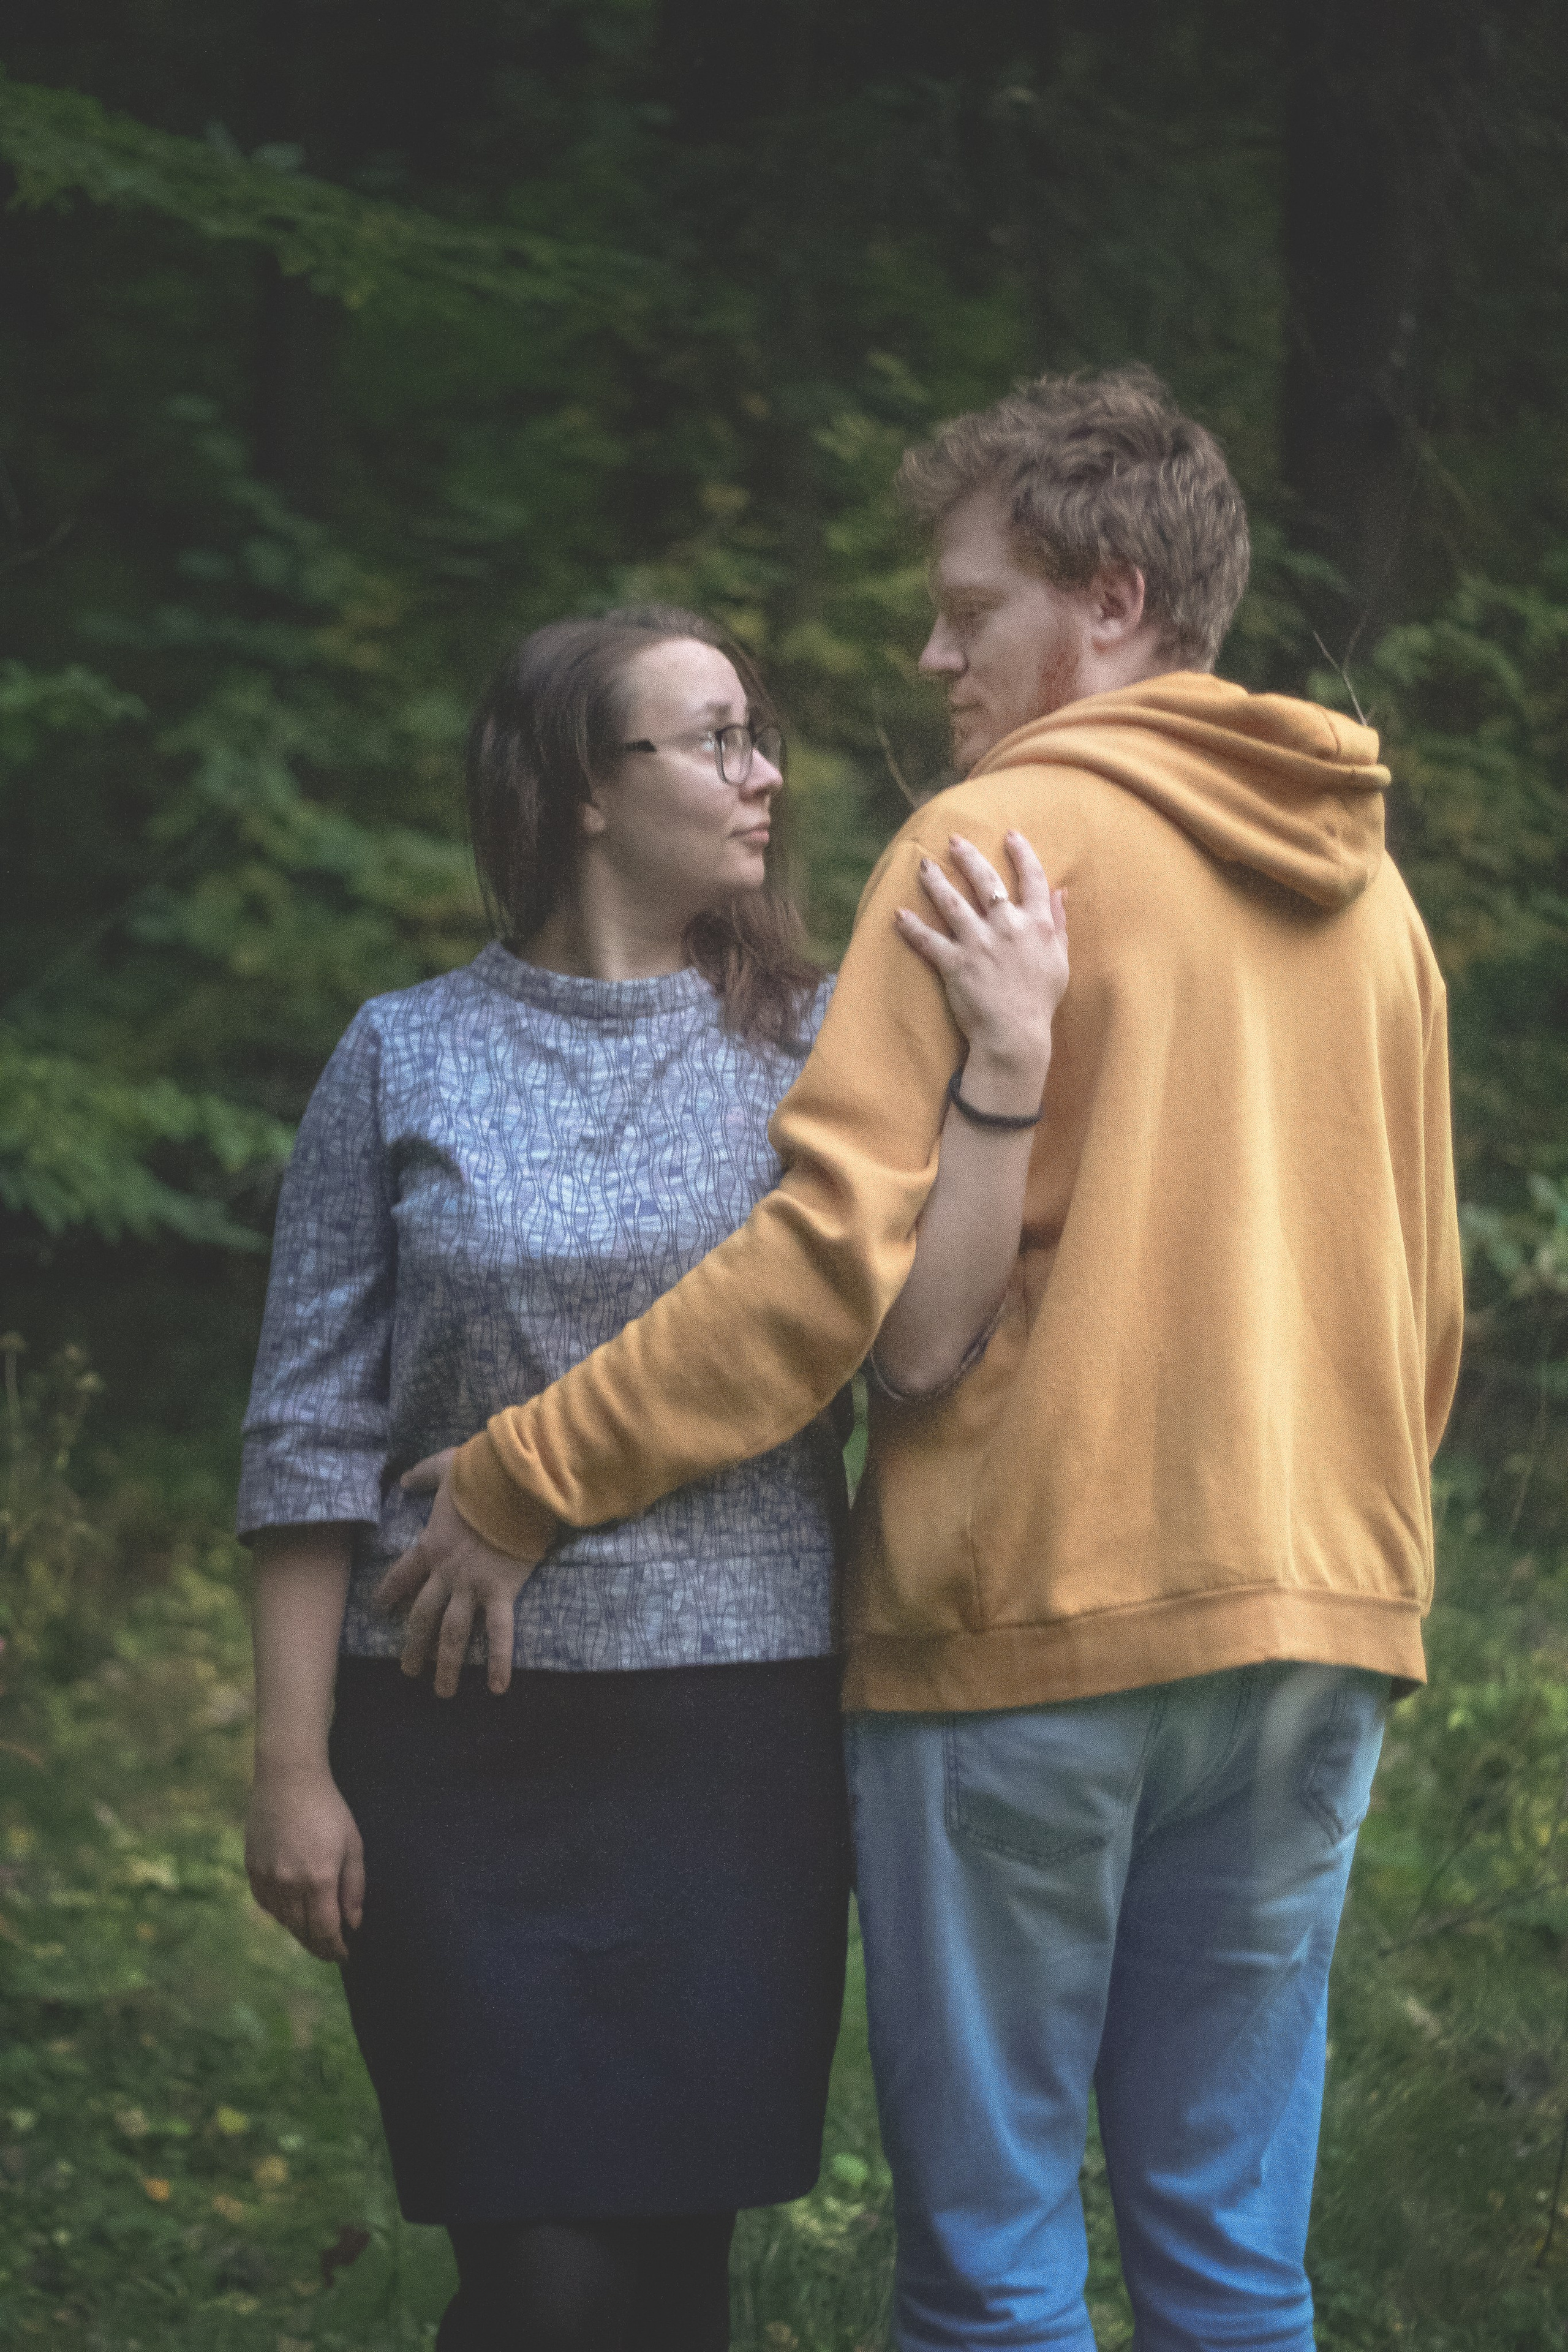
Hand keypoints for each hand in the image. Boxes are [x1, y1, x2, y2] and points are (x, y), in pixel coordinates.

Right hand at [246, 1763, 364, 1963]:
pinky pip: (266, 1905)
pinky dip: (280, 1914)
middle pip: (302, 1931)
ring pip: (283, 1920)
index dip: (336, 1948)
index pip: (326, 1930)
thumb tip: (353, 1922)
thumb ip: (354, 1887)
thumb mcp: (353, 1845)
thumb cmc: (328, 1809)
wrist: (288, 1780)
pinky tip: (291, 1913)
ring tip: (313, 1936)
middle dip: (319, 1946)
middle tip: (331, 1952)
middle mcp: (289, 1884)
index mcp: (319, 1879)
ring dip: (299, 1932)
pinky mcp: (252, 1869)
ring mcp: (267, 1878)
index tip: (345, 1956)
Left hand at [375, 1454, 537, 1696]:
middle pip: (422, 1616)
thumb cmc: (482, 1472)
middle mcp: (446, 1573)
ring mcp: (472, 1586)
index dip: (388, 1593)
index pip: (401, 1575)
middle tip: (408, 1670)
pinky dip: (499, 1662)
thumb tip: (404, 1479)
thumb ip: (423, 1475)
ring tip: (442, 1690)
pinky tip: (498, 1688)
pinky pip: (500, 1633)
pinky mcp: (501, 1592)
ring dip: (446, 1664)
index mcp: (431, 1545)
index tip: (379, 1609)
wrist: (513, 1481)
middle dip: (414, 1645)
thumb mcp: (445, 1467)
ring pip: (453, 1633)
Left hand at [895, 832, 1067, 1099]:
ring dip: (935, 882)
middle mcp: (1006, 926)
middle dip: (968, 857)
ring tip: (923, 866)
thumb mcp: (1060, 959)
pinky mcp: (954, 963)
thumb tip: (1060, 891)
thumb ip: (1058, 922)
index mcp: (1036, 924)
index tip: (1010, 836)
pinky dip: (911, 927)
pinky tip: (898, 914)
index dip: (1022, 854)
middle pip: (986, 881)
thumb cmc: (1040, 1000)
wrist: (1016, 1034)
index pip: (1033, 879)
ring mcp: (978, 943)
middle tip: (953, 841)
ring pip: (952, 903)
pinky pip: (928, 940)